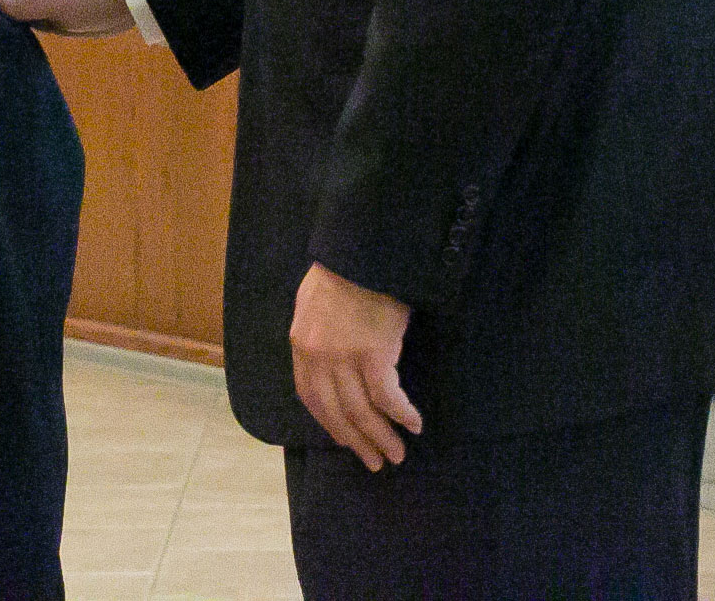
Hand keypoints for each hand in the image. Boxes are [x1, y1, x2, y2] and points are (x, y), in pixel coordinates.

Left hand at [289, 263, 419, 469]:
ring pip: (362, 411)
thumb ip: (314, 336)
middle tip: (375, 463)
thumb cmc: (341, 273)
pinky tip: (413, 424)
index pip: (311, 397)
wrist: (361, 253)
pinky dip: (401, 414)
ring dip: (381, 437)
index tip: (346, 440)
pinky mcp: (374, 354)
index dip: (329, 423)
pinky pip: (387, 397)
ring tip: (397, 455)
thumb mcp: (311, 304)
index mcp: (301, 344)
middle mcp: (318, 356)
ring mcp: (344, 357)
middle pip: (336, 412)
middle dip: (357, 441)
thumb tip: (325, 363)